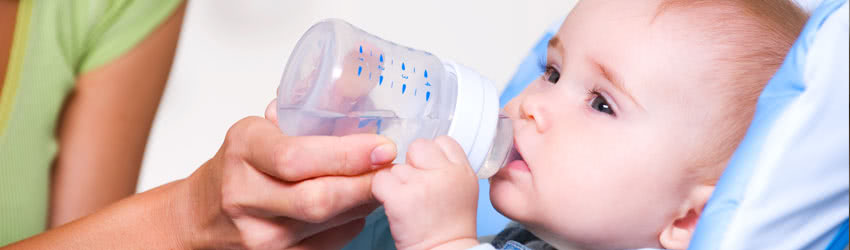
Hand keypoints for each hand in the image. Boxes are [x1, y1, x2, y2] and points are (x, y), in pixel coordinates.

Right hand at [180, 100, 397, 248]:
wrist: (201, 217)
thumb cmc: (236, 167)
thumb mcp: (260, 130)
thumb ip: (304, 114)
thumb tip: (361, 82)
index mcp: (243, 150)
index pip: (296, 158)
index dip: (347, 154)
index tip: (382, 147)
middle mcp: (246, 196)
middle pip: (318, 198)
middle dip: (365, 182)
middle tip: (393, 166)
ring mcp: (260, 235)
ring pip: (329, 222)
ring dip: (364, 201)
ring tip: (381, 180)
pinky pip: (331, 242)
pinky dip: (352, 221)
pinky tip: (358, 203)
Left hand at [372, 137, 480, 249]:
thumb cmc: (449, 228)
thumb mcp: (463, 190)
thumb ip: (448, 168)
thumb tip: (425, 156)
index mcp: (463, 171)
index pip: (443, 142)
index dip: (431, 156)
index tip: (429, 173)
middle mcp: (445, 173)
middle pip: (418, 147)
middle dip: (412, 164)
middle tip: (415, 188)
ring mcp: (422, 184)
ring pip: (397, 167)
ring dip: (397, 183)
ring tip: (409, 204)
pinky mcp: (400, 198)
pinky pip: (380, 180)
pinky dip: (382, 192)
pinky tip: (394, 206)